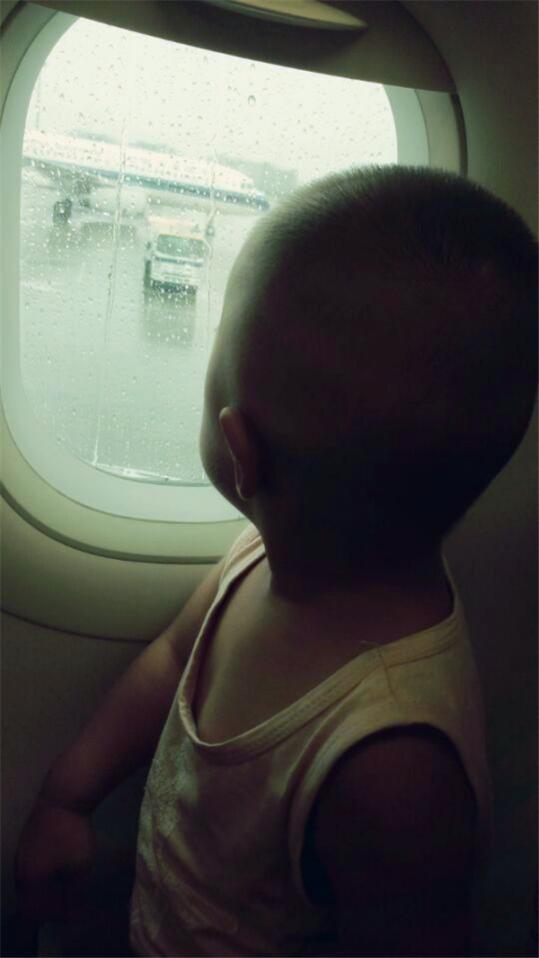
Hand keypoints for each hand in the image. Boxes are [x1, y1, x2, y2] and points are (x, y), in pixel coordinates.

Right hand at [15, 799, 95, 922]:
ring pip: (28, 884)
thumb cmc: (72, 833)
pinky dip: (42, 876)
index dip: (55, 916)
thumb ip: (73, 892)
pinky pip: (29, 869)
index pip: (36, 913)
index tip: (74, 912)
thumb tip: (70, 906)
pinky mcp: (25, 842)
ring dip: (44, 890)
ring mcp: (20, 855)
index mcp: (31, 881)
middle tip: (70, 902)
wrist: (63, 797)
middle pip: (29, 900)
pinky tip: (58, 868)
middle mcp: (20, 871)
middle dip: (48, 905)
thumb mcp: (79, 867)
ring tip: (66, 885)